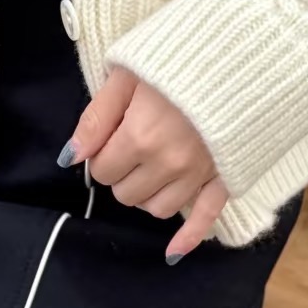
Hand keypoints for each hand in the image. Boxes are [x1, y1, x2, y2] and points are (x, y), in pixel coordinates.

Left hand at [63, 66, 226, 260]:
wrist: (238, 54)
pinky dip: (188, 238)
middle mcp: (169, 163)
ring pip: (157, 208)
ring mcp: (199, 174)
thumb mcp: (126, 76)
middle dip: (123, 174)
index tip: (113, 135)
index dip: (102, 154)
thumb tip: (69, 157)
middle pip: (127, 194)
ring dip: (148, 194)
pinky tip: (172, 253)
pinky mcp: (223, 178)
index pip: (103, 170)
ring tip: (153, 167)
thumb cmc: (176, 58)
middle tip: (132, 146)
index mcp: (141, 136)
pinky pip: (205, 219)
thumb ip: (95, 119)